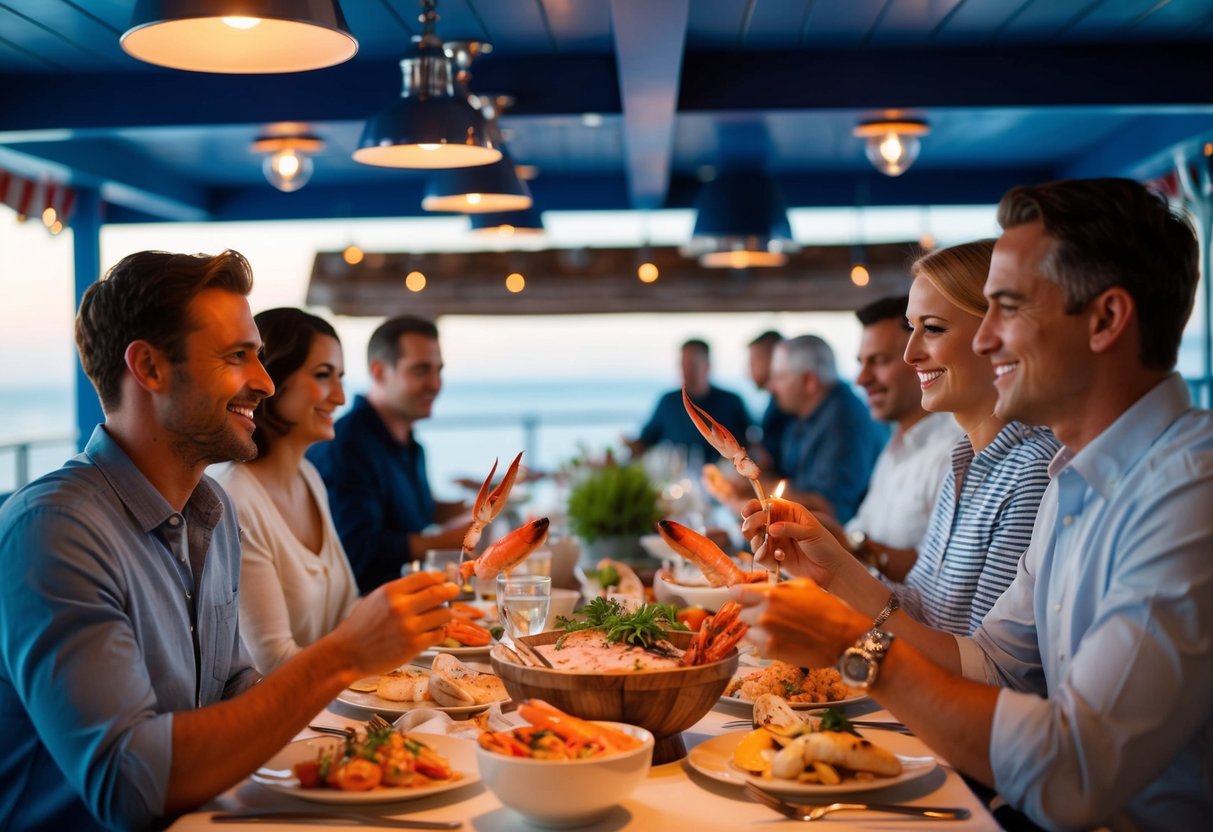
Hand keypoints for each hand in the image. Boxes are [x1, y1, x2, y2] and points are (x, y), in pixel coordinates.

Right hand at [334, 571, 458, 676]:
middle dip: (451, 591)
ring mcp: (408, 627)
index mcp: (391, 591)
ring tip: (440, 616)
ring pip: (443, 614)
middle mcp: (401, 607)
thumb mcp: (377, 598)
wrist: (347, 654)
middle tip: (455, 591)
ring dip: (445, 614)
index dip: (440, 577)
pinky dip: (440, 631)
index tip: (445, 579)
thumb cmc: (361, 626)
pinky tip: (434, 631)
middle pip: (439, 593)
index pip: (425, 577)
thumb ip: (401, 591)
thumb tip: (430, 583)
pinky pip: (439, 634)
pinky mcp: (413, 646)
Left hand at [732, 578, 866, 668]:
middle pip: (742, 613)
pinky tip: (782, 640)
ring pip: (748, 632)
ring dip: (757, 630)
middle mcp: (764, 615)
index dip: (741, 594)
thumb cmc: (828, 608)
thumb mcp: (804, 585)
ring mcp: (766, 636)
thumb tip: (761, 589)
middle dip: (752, 613)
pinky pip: (757, 647)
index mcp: (770, 594)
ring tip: (776, 629)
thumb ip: (778, 587)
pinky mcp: (771, 653)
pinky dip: (765, 644)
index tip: (744, 597)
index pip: (736, 592)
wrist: (845, 637)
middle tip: (768, 614)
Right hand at [739, 498, 849, 586]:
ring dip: (757, 543)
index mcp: (788, 512)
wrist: (831, 571)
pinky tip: (781, 557)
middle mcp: (778, 525)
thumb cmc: (825, 546)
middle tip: (750, 530)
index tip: (748, 511)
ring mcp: (775, 542)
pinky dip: (766, 557)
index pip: (766, 505)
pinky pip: (760, 556)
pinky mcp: (774, 558)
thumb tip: (771, 528)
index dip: (754, 506)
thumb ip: (789, 528)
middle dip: (750, 524)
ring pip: (754, 539)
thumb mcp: (810, 532)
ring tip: (768, 547)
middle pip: (754, 521)